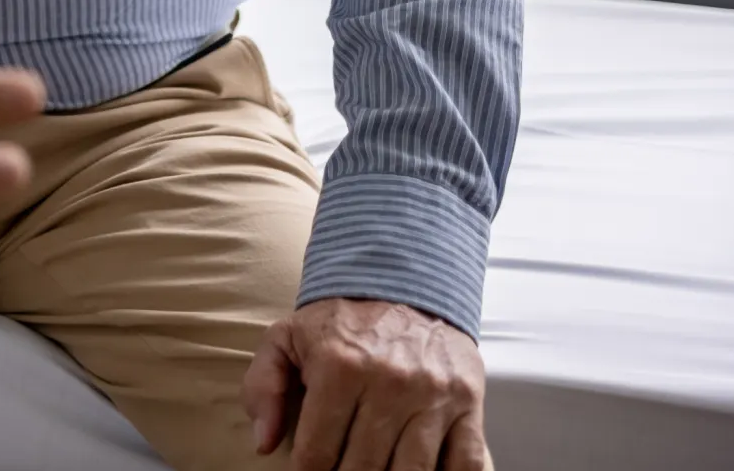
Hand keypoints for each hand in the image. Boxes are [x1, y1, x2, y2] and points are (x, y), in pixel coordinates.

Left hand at [245, 298, 487, 469]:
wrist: (406, 281)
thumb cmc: (340, 318)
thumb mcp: (287, 337)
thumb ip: (264, 386)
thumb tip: (263, 442)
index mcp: (338, 368)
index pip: (318, 452)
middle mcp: (388, 384)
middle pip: (363, 468)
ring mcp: (433, 396)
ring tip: (375, 470)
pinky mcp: (469, 402)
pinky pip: (465, 464)